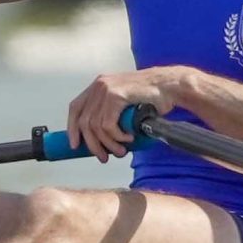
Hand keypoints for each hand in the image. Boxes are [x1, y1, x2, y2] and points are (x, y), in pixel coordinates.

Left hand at [64, 67, 181, 159]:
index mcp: (98, 86)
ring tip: (122, 150)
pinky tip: (129, 137)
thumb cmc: (151, 98)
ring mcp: (106, 89)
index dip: (72, 129)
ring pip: (96, 126)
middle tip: (104, 157)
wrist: (170, 87)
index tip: (76, 145)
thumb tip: (98, 141)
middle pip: (83, 121)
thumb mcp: (124, 106)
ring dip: (109, 144)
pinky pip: (108, 125)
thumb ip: (110, 115)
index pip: (75, 108)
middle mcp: (99, 85)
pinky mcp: (116, 95)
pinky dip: (117, 137)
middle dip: (92, 144)